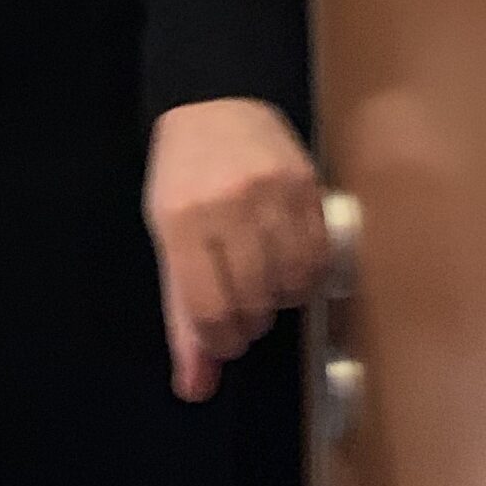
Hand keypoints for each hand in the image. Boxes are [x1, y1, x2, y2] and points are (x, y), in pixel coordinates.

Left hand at [143, 98, 328, 402]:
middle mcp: (228, 205)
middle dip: (249, 322)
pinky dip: (307, 276)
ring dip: (281, 300)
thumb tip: (195, 387)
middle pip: (253, 302)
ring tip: (266, 285)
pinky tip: (291, 267)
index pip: (208, 310)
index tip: (224, 342)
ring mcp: (271, 192)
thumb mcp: (167, 237)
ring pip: (292, 284)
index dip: (220, 342)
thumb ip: (182, 314)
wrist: (216, 98)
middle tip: (243, 312)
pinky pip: (319, 255)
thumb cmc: (184, 175)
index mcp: (182, 220)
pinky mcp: (307, 183)